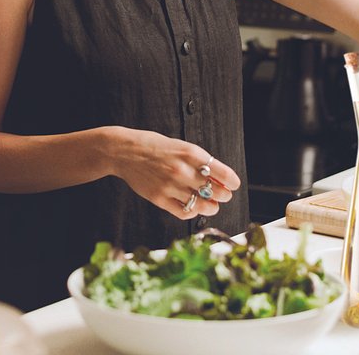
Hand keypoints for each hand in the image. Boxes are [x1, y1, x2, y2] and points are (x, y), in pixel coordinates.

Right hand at [106, 127, 240, 219]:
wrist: (124, 151)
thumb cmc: (154, 147)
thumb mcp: (180, 146)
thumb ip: (199, 161)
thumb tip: (221, 178)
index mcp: (191, 153)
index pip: (223, 173)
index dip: (232, 182)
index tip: (234, 184)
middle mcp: (182, 170)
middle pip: (216, 192)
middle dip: (224, 195)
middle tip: (223, 195)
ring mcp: (170, 186)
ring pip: (202, 206)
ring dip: (211, 207)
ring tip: (211, 205)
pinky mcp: (159, 198)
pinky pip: (184, 212)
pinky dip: (193, 212)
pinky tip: (193, 207)